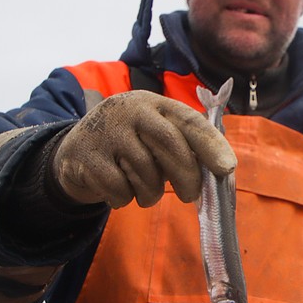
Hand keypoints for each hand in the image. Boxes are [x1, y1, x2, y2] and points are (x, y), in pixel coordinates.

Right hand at [51, 91, 235, 208]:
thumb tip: (221, 172)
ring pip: (145, 172)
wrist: (75, 150)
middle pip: (170, 144)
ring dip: (150, 193)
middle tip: (190, 195)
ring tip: (144, 190)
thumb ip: (184, 146)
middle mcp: (130, 110)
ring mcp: (105, 131)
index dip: (211, 144)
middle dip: (186, 175)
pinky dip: (124, 198)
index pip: (188, 120)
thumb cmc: (130, 145)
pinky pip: (119, 189)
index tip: (227, 168)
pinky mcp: (86, 156)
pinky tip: (118, 190)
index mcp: (154, 103)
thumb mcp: (154, 134)